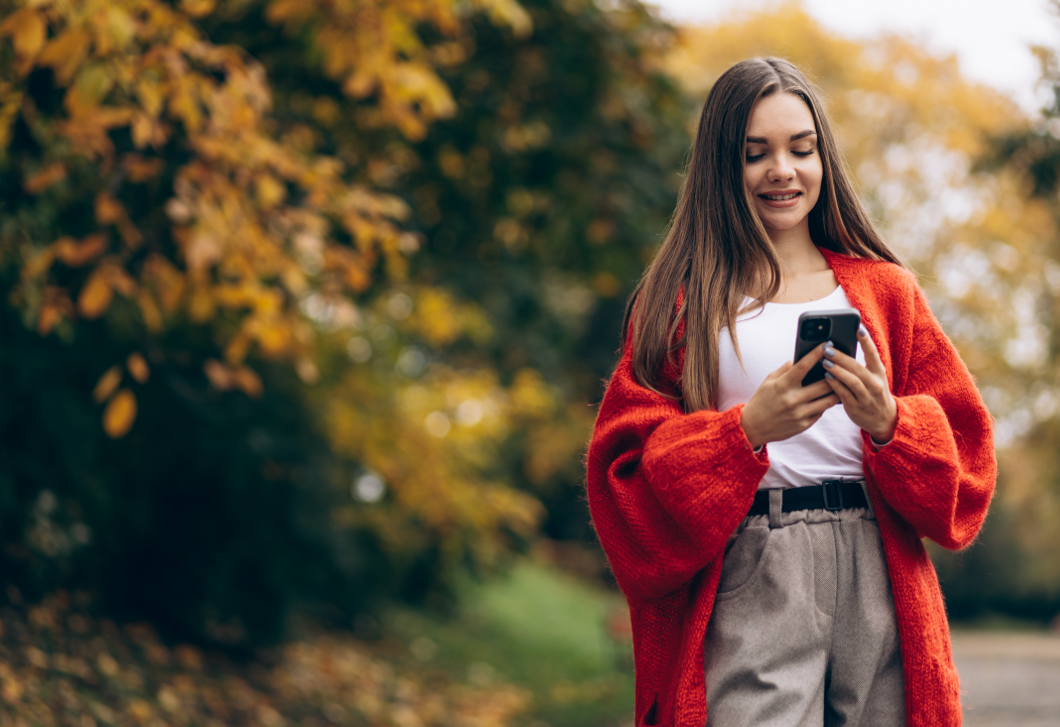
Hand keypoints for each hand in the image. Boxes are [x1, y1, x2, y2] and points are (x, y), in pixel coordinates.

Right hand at [740, 342, 840, 447]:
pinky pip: (821, 411)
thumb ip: (785, 369)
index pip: (803, 366)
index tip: (826, 345)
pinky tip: (826, 398)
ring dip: (836, 390)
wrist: (753, 427)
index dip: (816, 354)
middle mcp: (792, 400)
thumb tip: (800, 358)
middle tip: (840, 366)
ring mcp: (799, 414)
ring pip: (828, 400)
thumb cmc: (761, 401)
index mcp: (782, 386)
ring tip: (840, 383)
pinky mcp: (804, 425)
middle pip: (823, 384)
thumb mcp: (769, 381)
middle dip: (834, 374)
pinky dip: (825, 403)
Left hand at [821, 325, 896, 442]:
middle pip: (858, 367)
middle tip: (827, 348)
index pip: (873, 354)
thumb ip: (859, 365)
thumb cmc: (873, 392)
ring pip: (852, 381)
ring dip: (837, 371)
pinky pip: (844, 394)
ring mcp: (866, 396)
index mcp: (879, 372)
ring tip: (824, 362)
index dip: (866, 341)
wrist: (884, 419)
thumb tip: (838, 347)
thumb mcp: (873, 377)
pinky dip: (835, 385)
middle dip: (842, 357)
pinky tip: (826, 377)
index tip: (858, 328)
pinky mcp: (857, 407)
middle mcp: (875, 383)